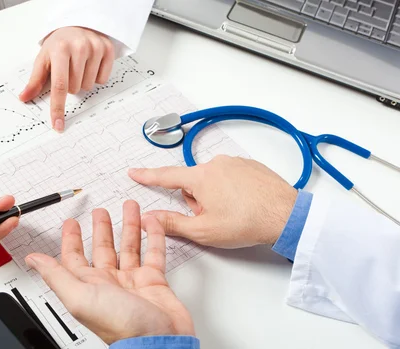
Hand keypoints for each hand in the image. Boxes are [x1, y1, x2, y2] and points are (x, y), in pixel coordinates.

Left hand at [19, 26, 114, 131]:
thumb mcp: (44, 58)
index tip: (58, 125)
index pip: (59, 86)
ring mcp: (96, 48)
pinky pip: (102, 80)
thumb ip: (35, 80)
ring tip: (79, 66)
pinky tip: (91, 64)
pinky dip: (95, 77)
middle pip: (75, 89)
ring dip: (82, 81)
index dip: (58, 108)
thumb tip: (24, 97)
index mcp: (60, 50)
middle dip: (70, 85)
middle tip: (68, 70)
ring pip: (89, 86)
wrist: (77, 24)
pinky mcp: (108, 49)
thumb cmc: (59, 44)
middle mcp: (79, 47)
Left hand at [25, 200, 193, 343]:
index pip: (75, 257)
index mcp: (88, 285)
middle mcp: (109, 282)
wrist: (157, 340)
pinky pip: (153, 252)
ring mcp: (132, 281)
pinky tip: (151, 222)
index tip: (70, 223)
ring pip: (129, 246)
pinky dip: (153, 235)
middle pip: (102, 248)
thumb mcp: (79, 297)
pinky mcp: (154, 281)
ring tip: (129, 208)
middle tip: (99, 212)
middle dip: (100, 228)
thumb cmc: (119, 326)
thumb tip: (33, 261)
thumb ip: (56, 276)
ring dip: (128, 226)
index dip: (71, 239)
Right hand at [128, 155, 297, 247]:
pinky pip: (230, 177)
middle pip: (192, 183)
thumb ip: (171, 223)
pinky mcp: (250, 165)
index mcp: (200, 177)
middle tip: (213, 218)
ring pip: (212, 180)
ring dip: (215, 196)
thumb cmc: (247, 223)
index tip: (134, 172)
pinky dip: (232, 190)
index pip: (165, 176)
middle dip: (197, 200)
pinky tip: (244, 205)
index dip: (147, 176)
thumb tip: (148, 219)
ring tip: (233, 213)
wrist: (286, 216)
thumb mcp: (203, 230)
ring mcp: (235, 162)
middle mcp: (216, 163)